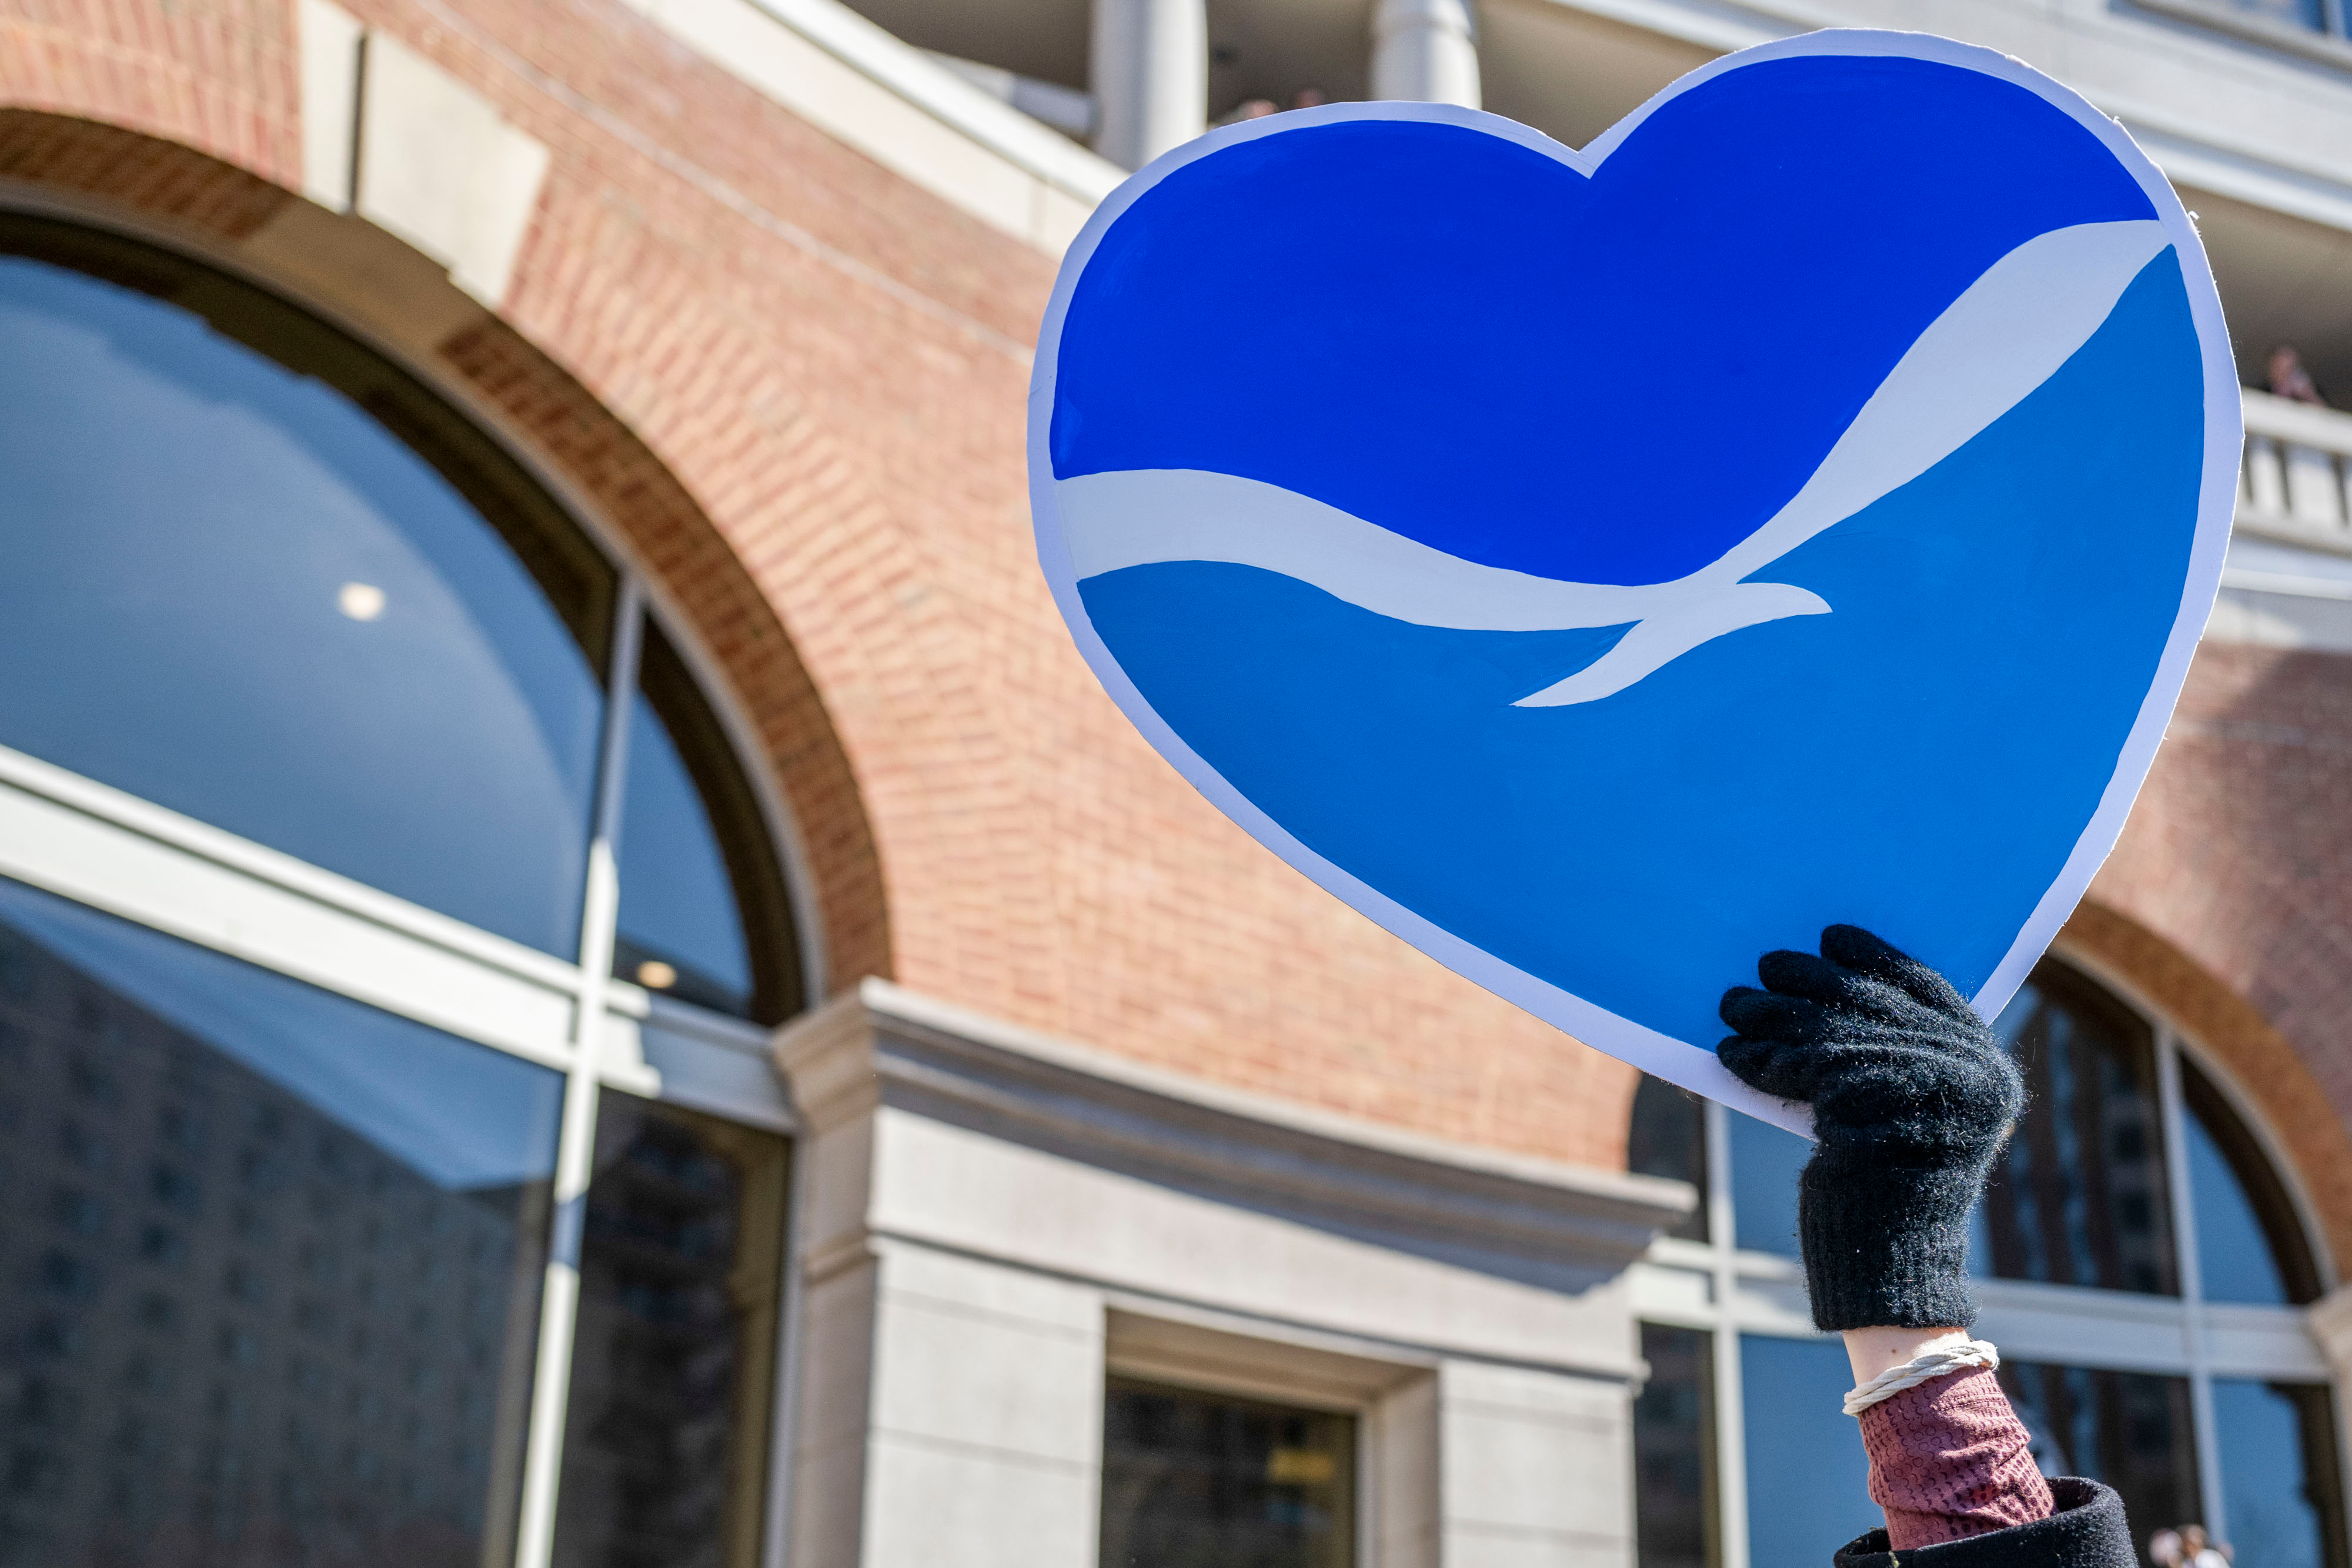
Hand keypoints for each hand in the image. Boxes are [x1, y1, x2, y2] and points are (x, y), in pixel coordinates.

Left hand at [1717, 925, 2023, 1330]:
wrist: (1891, 1267)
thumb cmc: (1890, 1191)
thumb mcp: (1907, 1112)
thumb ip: (1895, 1055)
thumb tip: (1832, 985)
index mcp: (1986, 1070)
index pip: (1929, 988)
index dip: (1877, 958)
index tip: (1833, 934)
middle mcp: (1965, 1074)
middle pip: (1871, 1001)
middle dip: (1811, 980)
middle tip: (1767, 963)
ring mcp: (1920, 1090)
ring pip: (1829, 1029)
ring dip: (1771, 1013)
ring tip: (1733, 1003)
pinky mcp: (1864, 1109)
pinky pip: (1798, 1066)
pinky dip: (1759, 1057)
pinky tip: (1730, 1053)